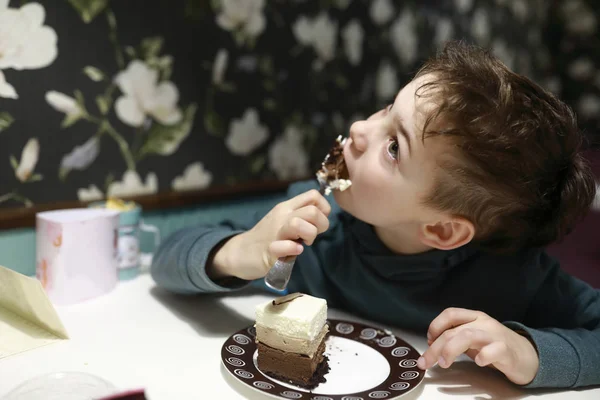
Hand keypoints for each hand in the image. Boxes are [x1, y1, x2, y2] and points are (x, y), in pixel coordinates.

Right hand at [209, 189, 330, 280]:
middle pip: (312, 211)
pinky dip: (293, 249)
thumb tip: (324, 215)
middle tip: (312, 236)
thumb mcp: (284, 219)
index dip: (324, 209)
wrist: (241, 252)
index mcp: (287, 207)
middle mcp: (282, 217)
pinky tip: (294, 252)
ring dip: (309, 235)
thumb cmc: (268, 236)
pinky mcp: (269, 252)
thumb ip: (302, 216)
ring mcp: (275, 233)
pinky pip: (285, 246)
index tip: (318, 222)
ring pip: (298, 224)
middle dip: (321, 225)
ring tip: (303, 243)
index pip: (313, 195)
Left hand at [418, 308, 538, 385]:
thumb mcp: (473, 337)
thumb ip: (456, 337)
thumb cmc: (496, 346)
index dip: (435, 326)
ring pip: (468, 336)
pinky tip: (478, 363)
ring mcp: (495, 336)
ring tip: (444, 363)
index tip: (429, 342)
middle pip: (453, 331)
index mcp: (474, 317)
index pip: (450, 313)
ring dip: (451, 350)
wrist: (527, 355)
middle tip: (426, 362)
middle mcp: (483, 323)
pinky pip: (494, 350)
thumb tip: (432, 345)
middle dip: (435, 348)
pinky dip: (484, 356)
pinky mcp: (507, 350)